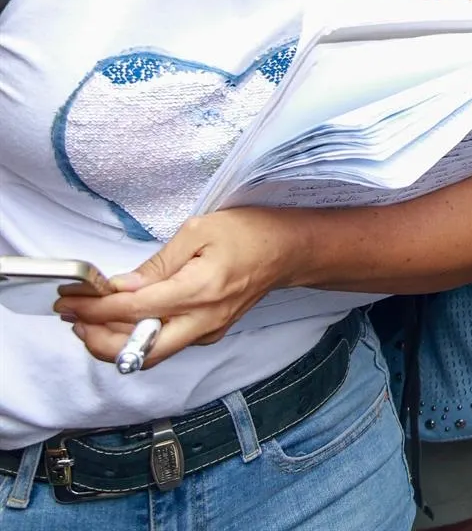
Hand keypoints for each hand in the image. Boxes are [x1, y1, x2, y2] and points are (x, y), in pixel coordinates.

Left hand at [54, 208, 301, 368]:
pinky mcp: (209, 334)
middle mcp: (202, 321)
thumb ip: (157, 265)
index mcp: (198, 291)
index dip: (93, 308)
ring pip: (149, 355)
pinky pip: (165, 346)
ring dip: (114, 343)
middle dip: (97, 341)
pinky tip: (125, 319)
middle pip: (137, 352)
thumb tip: (121, 288)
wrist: (288, 250)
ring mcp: (207, 332)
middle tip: (74, 319)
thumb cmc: (248, 232)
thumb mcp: (198, 232)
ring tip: (91, 320)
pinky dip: (137, 339)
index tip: (68, 299)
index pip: (132, 311)